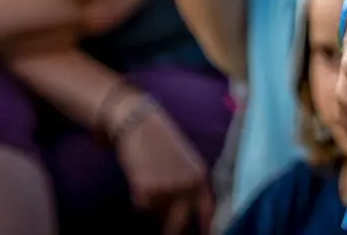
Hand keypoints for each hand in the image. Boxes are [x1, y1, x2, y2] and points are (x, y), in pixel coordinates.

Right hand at [113, 98, 213, 234]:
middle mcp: (187, 185)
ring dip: (152, 205)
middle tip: (167, 232)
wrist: (139, 123)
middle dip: (173, 231)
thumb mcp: (186, 162)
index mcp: (201, 177)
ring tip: (150, 178)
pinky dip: (138, 196)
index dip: (207, 228)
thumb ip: (191, 184)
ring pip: (156, 213)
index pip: (208, 211)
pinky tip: (139, 175)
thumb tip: (192, 213)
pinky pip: (141, 205)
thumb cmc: (161, 141)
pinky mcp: (146, 190)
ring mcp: (167, 188)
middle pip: (181, 223)